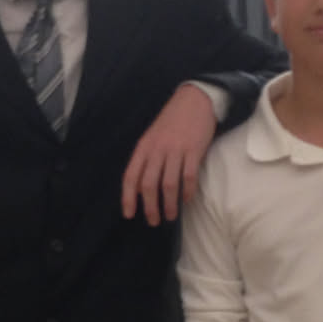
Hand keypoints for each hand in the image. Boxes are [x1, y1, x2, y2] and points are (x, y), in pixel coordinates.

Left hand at [122, 84, 217, 225]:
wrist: (194, 100)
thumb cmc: (172, 121)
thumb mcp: (152, 137)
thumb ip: (147, 159)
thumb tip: (143, 187)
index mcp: (144, 148)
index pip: (131, 176)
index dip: (128, 197)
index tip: (129, 214)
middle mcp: (157, 150)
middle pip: (148, 185)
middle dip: (150, 207)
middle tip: (153, 221)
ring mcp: (175, 150)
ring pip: (168, 185)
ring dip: (169, 204)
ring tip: (171, 216)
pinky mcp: (194, 151)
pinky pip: (188, 177)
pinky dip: (187, 192)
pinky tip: (187, 199)